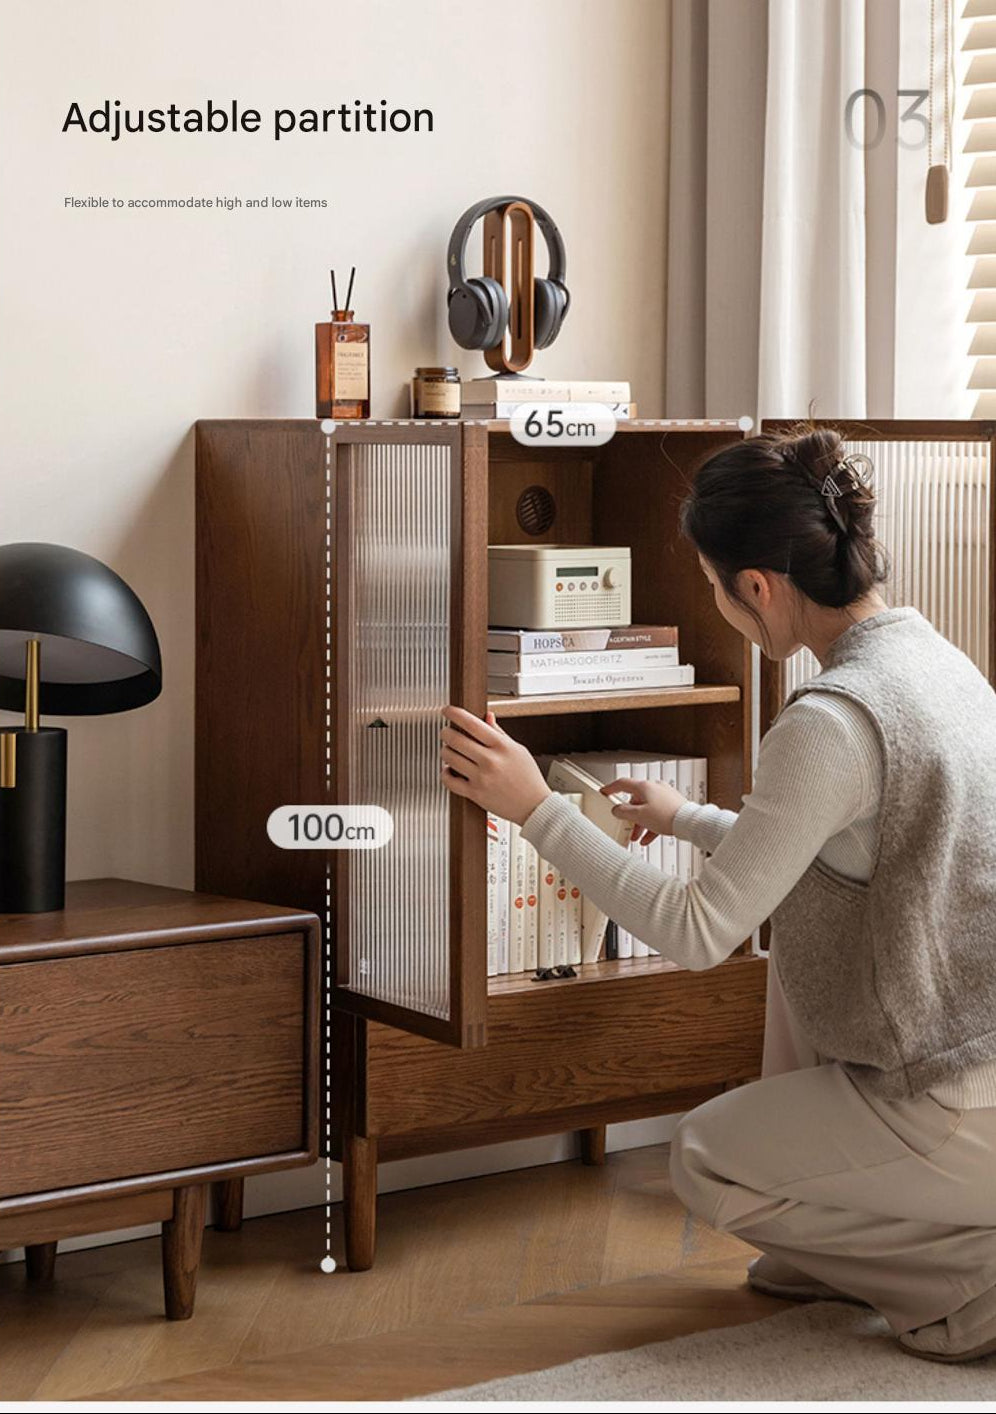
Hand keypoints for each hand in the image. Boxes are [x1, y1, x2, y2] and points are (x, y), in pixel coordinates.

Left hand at [440, 706, 550, 824]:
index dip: (454, 714)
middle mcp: (491, 761)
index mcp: (502, 746)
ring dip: (445, 751)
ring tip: (449, 751)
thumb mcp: (518, 750)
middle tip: (446, 732)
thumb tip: (487, 716)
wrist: (534, 806)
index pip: (472, 724)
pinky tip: (449, 769)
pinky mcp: (475, 794)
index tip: (447, 711)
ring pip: (449, 758)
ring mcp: (482, 778)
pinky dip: (445, 773)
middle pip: (456, 740)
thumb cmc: (528, 778)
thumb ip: (499, 732)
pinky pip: (449, 781)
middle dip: (446, 733)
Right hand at [601, 777, 685, 845]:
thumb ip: (623, 812)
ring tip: (637, 836)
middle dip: (630, 816)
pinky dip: (651, 825)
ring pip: (647, 809)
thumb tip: (616, 810)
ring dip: (640, 823)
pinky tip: (648, 838)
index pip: (623, 784)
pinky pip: (657, 814)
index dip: (611, 788)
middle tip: (625, 824)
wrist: (689, 822)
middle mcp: (655, 788)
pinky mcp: (673, 805)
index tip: (605, 792)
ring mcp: (665, 796)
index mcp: (645, 787)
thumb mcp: (639, 816)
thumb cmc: (667, 816)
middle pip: (636, 800)